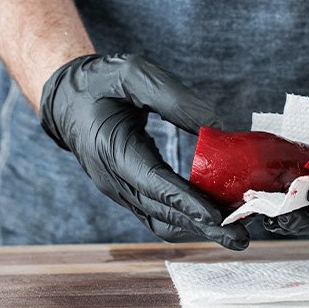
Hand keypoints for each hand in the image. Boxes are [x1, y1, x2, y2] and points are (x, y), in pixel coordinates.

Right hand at [40, 54, 249, 249]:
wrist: (67, 98)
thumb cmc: (100, 82)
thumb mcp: (134, 74)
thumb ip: (176, 99)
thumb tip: (218, 128)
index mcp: (111, 148)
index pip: (153, 182)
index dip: (186, 201)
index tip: (216, 216)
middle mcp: (113, 179)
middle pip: (161, 211)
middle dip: (202, 226)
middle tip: (240, 235)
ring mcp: (119, 190)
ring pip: (160, 220)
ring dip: (197, 228)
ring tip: (234, 231)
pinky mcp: (128, 192)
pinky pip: (157, 214)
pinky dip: (186, 218)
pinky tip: (213, 217)